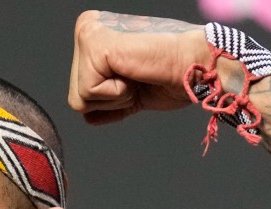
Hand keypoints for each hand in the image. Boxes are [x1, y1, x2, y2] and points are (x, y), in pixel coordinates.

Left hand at [67, 11, 208, 124]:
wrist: (196, 67)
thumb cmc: (172, 76)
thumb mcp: (133, 93)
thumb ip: (107, 100)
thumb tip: (87, 118)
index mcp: (94, 38)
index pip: (79, 91)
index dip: (112, 100)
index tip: (137, 80)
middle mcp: (86, 29)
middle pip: (74, 97)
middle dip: (110, 101)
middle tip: (137, 78)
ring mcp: (87, 34)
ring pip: (79, 98)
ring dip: (115, 97)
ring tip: (136, 74)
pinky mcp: (93, 43)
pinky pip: (88, 93)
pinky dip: (116, 94)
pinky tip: (134, 71)